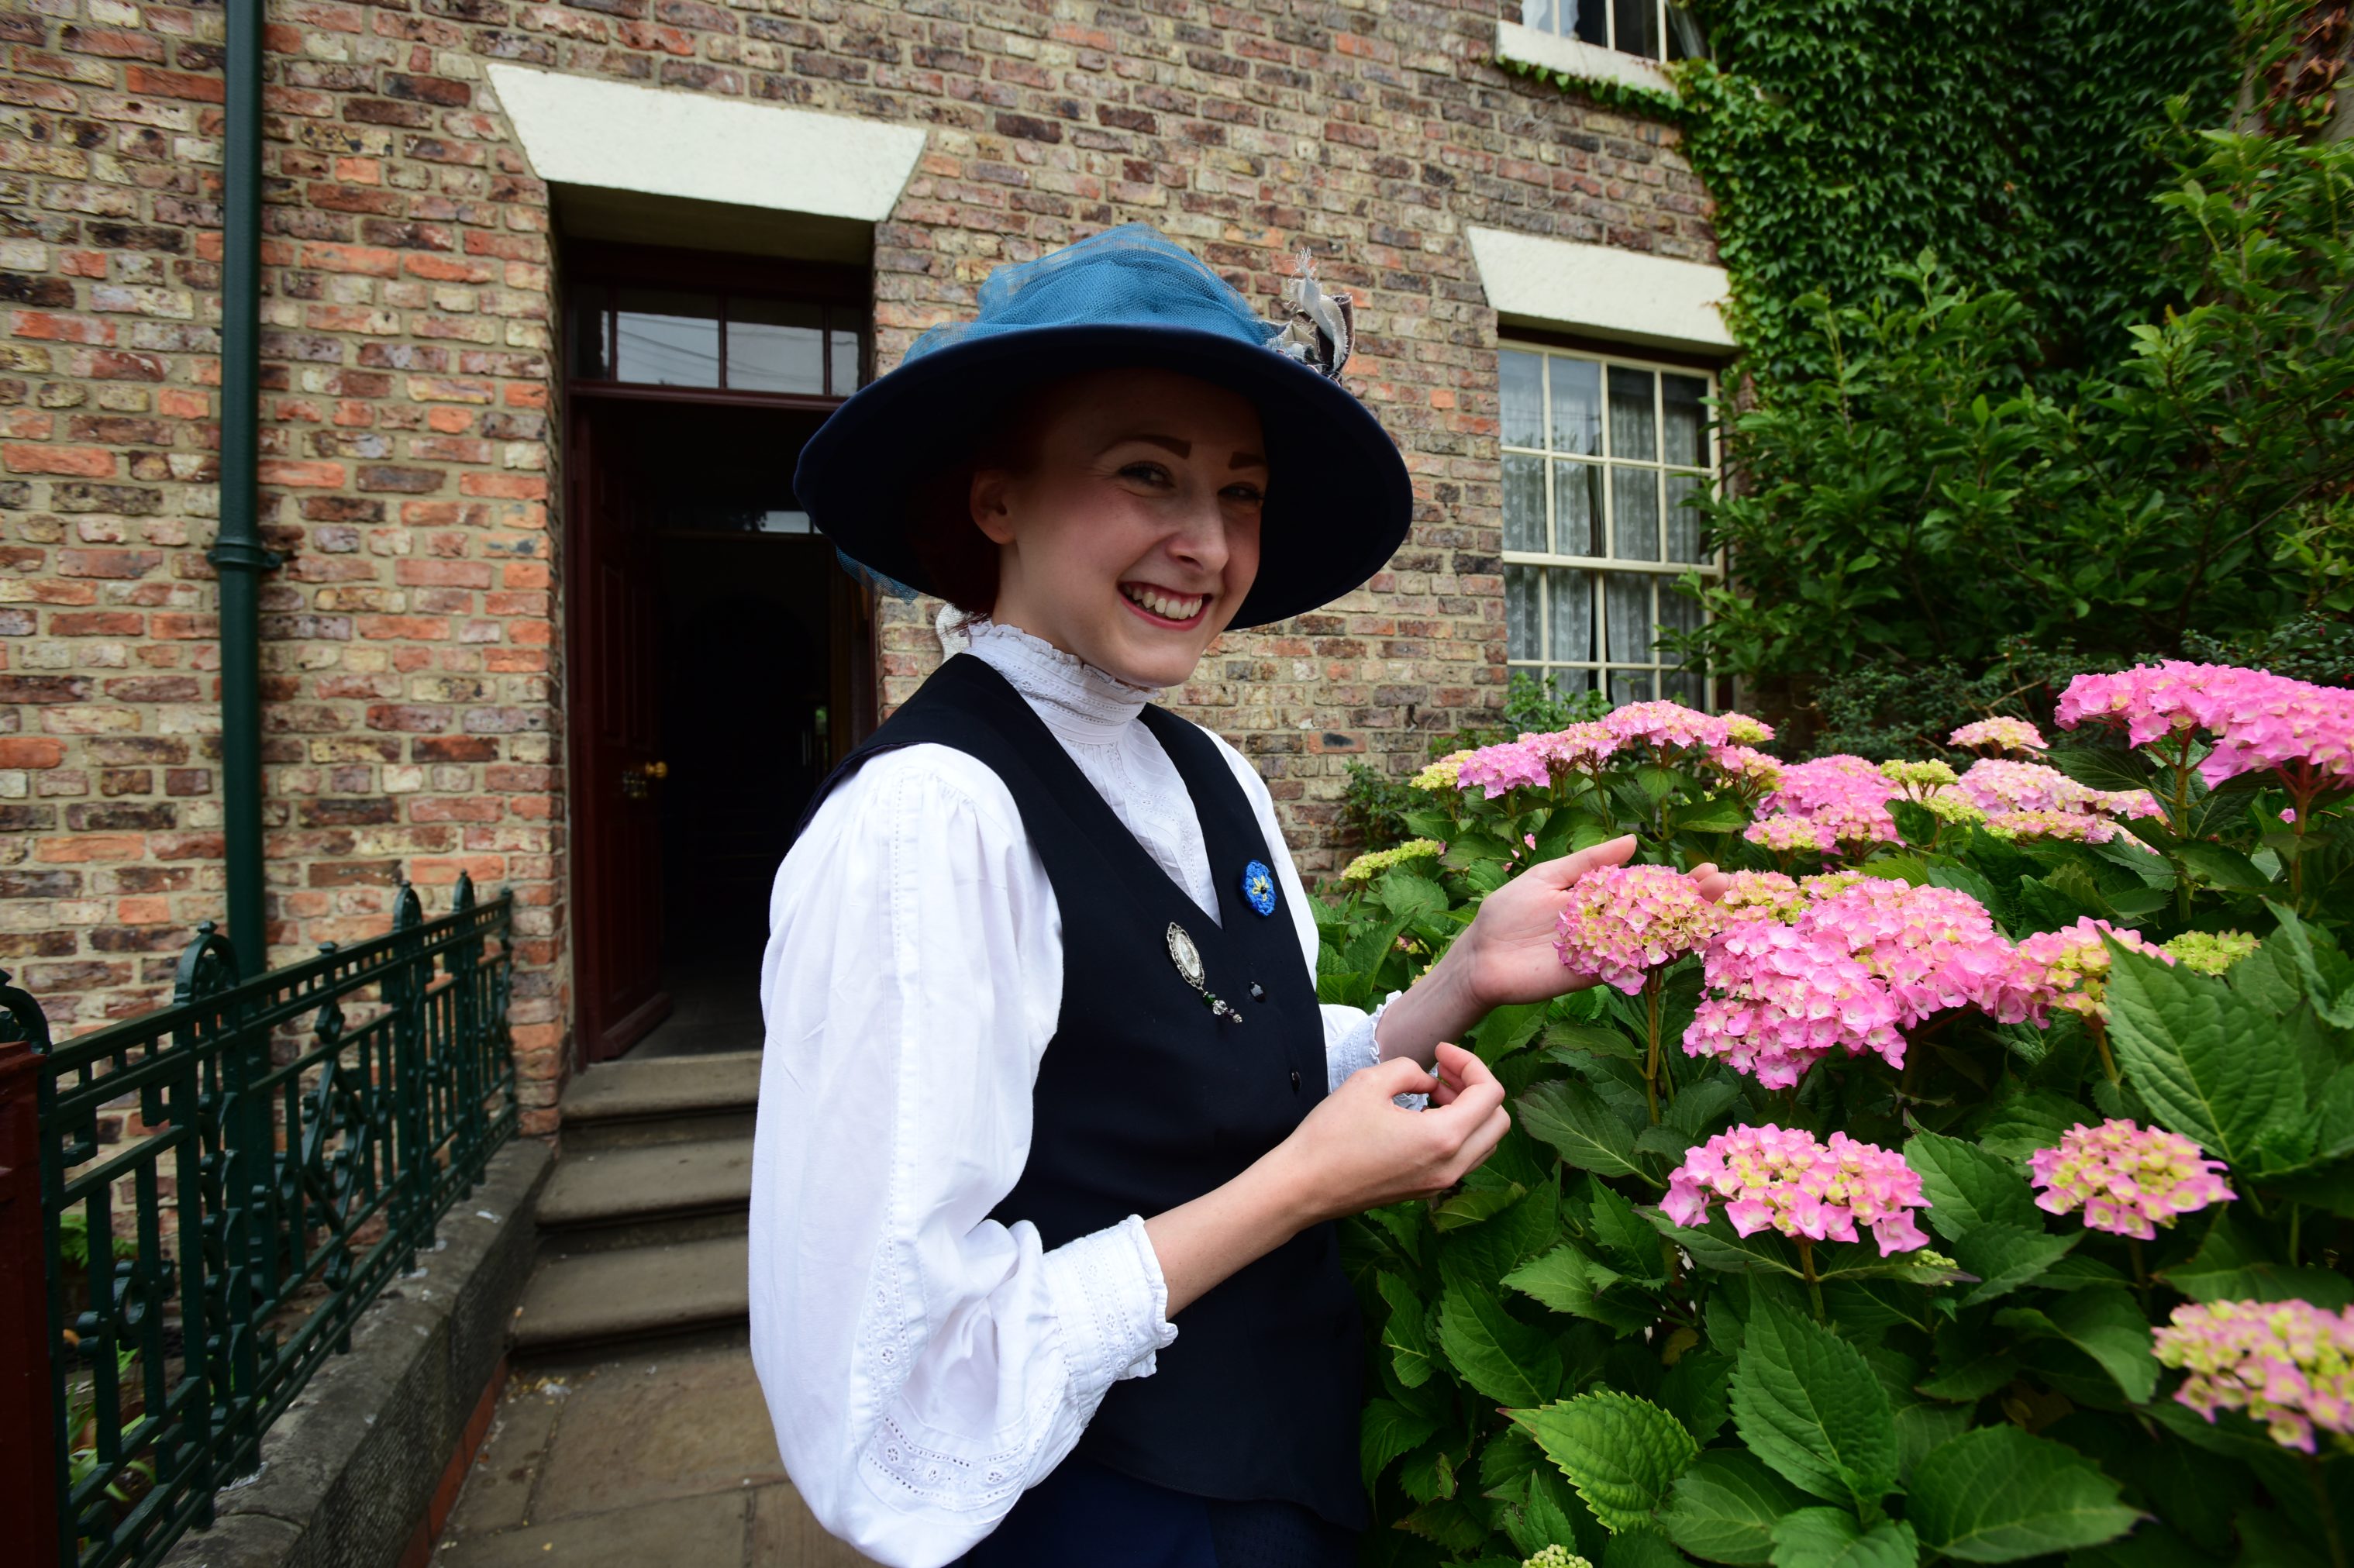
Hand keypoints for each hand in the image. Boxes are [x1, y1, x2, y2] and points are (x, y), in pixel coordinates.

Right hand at [1268, 1043, 1509, 1225]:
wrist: (1303, 1186)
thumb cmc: (1331, 1134)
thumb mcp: (1369, 1082)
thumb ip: (1410, 1070)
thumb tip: (1428, 1081)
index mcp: (1443, 1138)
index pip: (1489, 1094)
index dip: (1470, 1063)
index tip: (1439, 1052)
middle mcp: (1451, 1166)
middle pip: (1497, 1121)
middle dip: (1476, 1087)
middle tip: (1442, 1071)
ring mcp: (1440, 1183)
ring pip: (1484, 1142)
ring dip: (1469, 1111)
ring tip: (1432, 1092)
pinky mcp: (1426, 1189)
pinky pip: (1463, 1158)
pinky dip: (1457, 1132)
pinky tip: (1421, 1116)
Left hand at [1443, 835, 1733, 1009]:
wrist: (1480, 956)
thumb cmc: (1508, 912)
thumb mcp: (1549, 875)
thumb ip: (1590, 861)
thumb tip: (1633, 841)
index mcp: (1600, 898)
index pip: (1649, 888)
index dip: (1678, 881)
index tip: (1709, 870)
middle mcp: (1610, 925)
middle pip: (1660, 913)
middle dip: (1693, 901)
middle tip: (1723, 885)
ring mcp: (1606, 951)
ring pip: (1654, 939)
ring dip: (1685, 926)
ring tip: (1715, 911)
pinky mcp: (1596, 974)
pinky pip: (1632, 965)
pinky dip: (1658, 955)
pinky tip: (1683, 942)